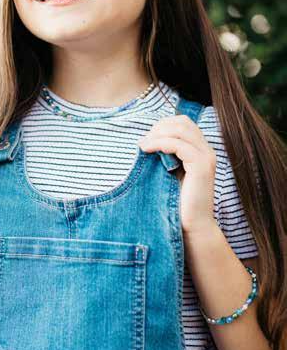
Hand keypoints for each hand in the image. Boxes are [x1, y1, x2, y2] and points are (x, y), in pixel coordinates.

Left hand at [138, 114, 217, 235]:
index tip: (147, 139)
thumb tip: (145, 140)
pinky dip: (160, 143)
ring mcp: (206, 157)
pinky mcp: (201, 166)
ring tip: (143, 146)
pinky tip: (147, 150)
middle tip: (143, 142)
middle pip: (182, 122)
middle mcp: (207, 151)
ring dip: (157, 134)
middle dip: (159, 128)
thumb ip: (165, 156)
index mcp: (201, 151)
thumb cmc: (177, 203)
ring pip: (180, 130)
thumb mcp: (170, 173)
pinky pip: (179, 144)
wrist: (192, 226)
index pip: (183, 123)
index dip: (163, 125)